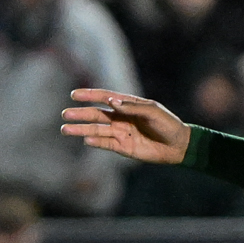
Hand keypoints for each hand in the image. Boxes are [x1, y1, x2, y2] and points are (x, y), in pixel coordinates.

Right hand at [60, 88, 190, 163]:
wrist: (178, 146)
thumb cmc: (168, 124)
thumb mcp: (152, 111)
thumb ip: (131, 107)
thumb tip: (110, 101)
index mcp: (128, 105)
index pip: (104, 98)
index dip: (89, 95)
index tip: (74, 94)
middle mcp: (121, 118)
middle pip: (96, 114)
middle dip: (80, 114)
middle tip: (65, 114)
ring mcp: (121, 133)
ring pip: (97, 130)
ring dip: (81, 129)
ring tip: (65, 129)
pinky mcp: (123, 147)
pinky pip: (106, 143)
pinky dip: (96, 141)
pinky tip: (86, 139)